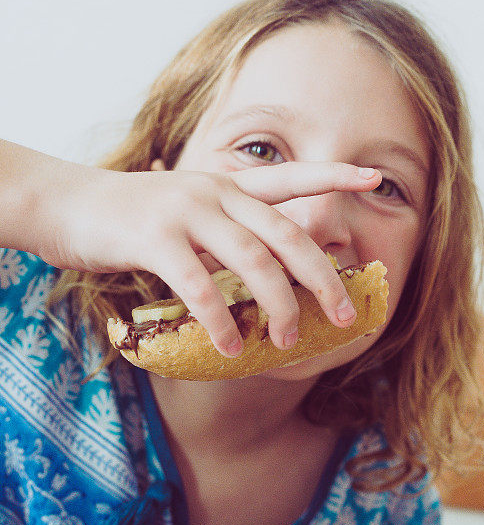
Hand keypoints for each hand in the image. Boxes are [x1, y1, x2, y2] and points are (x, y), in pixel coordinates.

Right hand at [48, 162, 381, 356]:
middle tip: (346, 316)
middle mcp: (217, 192)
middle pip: (288, 236)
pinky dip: (219, 320)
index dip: (335, 176)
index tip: (374, 177)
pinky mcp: (154, 237)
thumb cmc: (136, 217)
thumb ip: (228, 233)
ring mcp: (186, 212)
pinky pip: (198, 285)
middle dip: (323, 279)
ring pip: (253, 261)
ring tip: (287, 341)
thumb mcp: (190, 214)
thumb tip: (268, 274)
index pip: (293, 176)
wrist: (67, 203)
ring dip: (278, 306)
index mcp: (230, 186)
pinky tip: (228, 348)